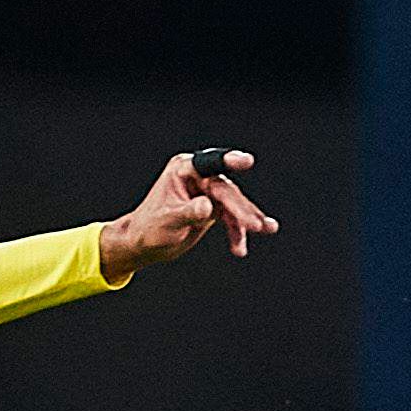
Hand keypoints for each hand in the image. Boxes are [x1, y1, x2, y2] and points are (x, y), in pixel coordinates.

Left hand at [99, 149, 278, 282]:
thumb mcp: (166, 222)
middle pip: (226, 190)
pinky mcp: (213, 207)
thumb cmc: (148, 230)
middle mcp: (198, 176)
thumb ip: (187, 213)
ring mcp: (207, 191)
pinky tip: (239, 249)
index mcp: (183, 170)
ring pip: (234, 204)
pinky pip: (230, 218)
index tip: (247, 162)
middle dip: (242, 209)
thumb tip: (206, 207)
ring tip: (268, 229)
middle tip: (257, 225)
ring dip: (249, 219)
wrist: (142, 245)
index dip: (229, 161)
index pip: (210, 164)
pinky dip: (237, 232)